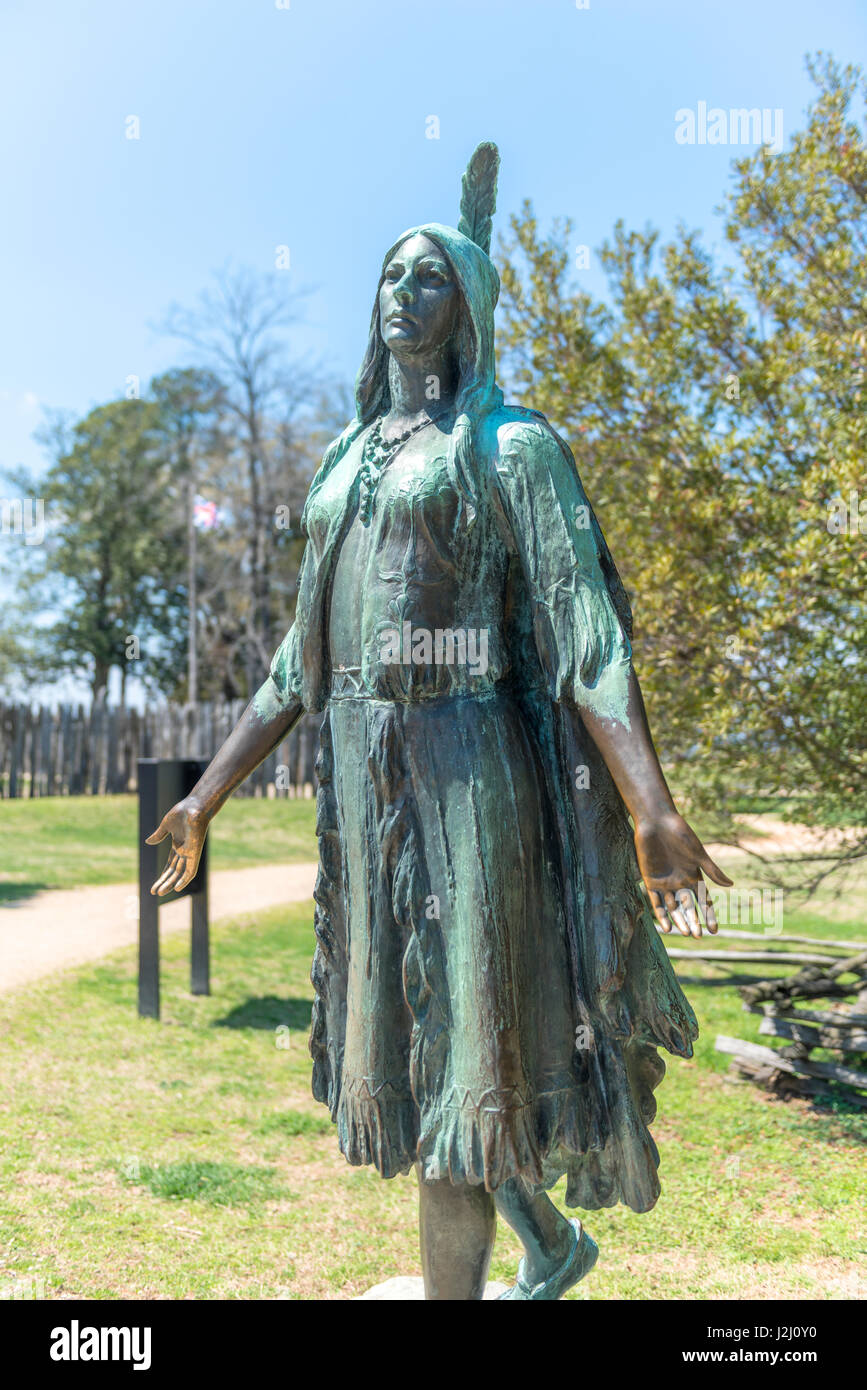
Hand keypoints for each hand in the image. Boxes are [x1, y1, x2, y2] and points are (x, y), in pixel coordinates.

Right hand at [146, 798, 208, 895]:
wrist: (194, 807)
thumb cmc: (182, 812)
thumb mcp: (166, 825)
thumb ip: (159, 835)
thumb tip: (148, 842)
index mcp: (178, 846)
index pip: (170, 866)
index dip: (162, 875)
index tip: (154, 885)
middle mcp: (185, 852)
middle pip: (174, 872)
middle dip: (164, 882)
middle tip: (154, 893)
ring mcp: (190, 853)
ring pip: (180, 874)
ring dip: (171, 883)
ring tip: (160, 893)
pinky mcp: (195, 853)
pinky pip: (191, 870)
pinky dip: (185, 879)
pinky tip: (177, 888)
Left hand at [634, 810, 731, 936]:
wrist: (656, 822)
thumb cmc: (680, 834)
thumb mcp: (698, 854)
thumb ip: (712, 871)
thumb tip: (731, 885)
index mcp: (694, 877)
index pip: (703, 901)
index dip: (709, 915)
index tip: (714, 931)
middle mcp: (680, 883)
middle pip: (688, 908)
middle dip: (694, 922)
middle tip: (698, 936)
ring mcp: (665, 883)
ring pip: (673, 908)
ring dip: (679, 921)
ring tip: (685, 933)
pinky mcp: (650, 881)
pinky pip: (656, 902)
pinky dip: (661, 915)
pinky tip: (667, 927)